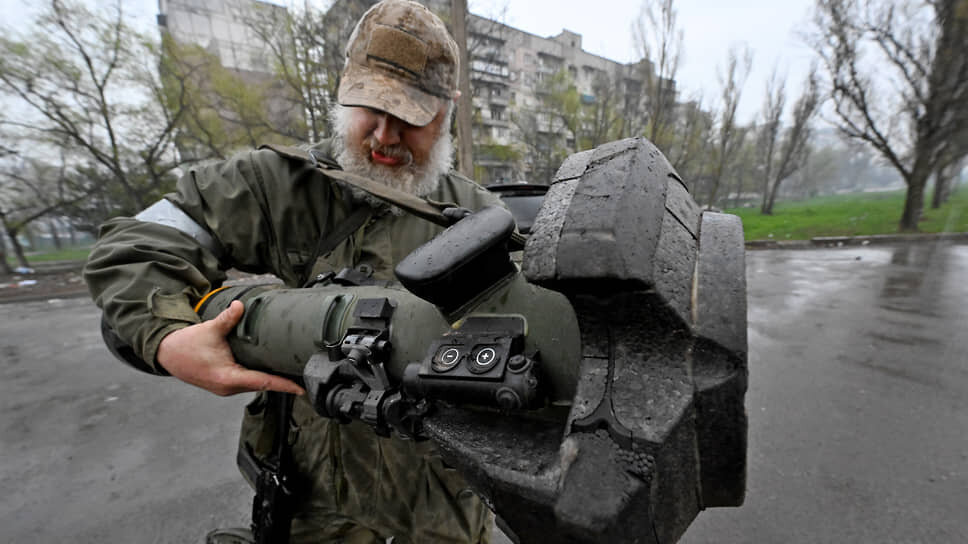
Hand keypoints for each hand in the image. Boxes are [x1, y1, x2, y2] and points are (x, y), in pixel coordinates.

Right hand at [157, 300, 304, 396]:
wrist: (168, 354)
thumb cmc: (187, 345)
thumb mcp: (209, 330)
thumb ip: (227, 319)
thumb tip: (240, 306)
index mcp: (227, 378)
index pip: (262, 382)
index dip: (283, 385)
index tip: (301, 389)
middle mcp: (229, 387)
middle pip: (262, 385)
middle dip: (282, 381)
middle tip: (303, 374)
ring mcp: (226, 388)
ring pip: (255, 384)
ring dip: (271, 379)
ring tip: (292, 372)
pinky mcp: (225, 384)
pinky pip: (247, 382)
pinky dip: (259, 376)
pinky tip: (271, 369)